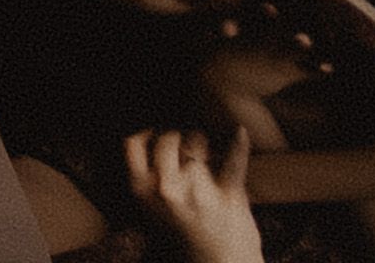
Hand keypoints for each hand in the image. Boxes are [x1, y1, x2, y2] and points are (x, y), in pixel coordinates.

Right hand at [114, 130, 264, 262]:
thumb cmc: (185, 242)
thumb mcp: (152, 210)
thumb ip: (153, 176)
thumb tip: (161, 134)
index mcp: (142, 191)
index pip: (134, 141)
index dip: (148, 132)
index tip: (159, 132)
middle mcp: (166, 188)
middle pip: (168, 136)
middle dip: (180, 135)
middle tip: (191, 146)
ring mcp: (197, 191)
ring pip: (198, 140)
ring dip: (205, 142)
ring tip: (210, 154)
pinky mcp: (229, 195)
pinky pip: (234, 158)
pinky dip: (238, 143)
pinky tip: (240, 132)